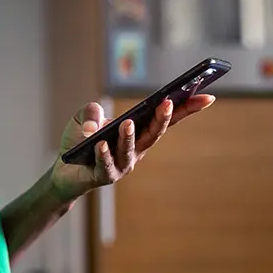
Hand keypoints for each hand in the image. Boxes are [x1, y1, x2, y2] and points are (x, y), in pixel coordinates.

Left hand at [49, 94, 215, 201]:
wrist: (65, 171)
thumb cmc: (80, 142)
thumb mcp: (84, 118)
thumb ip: (92, 111)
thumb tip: (96, 122)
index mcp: (139, 131)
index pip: (166, 119)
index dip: (187, 108)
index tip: (207, 97)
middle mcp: (136, 150)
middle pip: (154, 133)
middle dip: (163, 118)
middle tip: (169, 102)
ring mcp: (122, 164)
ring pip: (129, 149)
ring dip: (129, 136)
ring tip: (127, 123)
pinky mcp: (104, 175)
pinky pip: (105, 165)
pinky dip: (103, 154)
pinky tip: (99, 144)